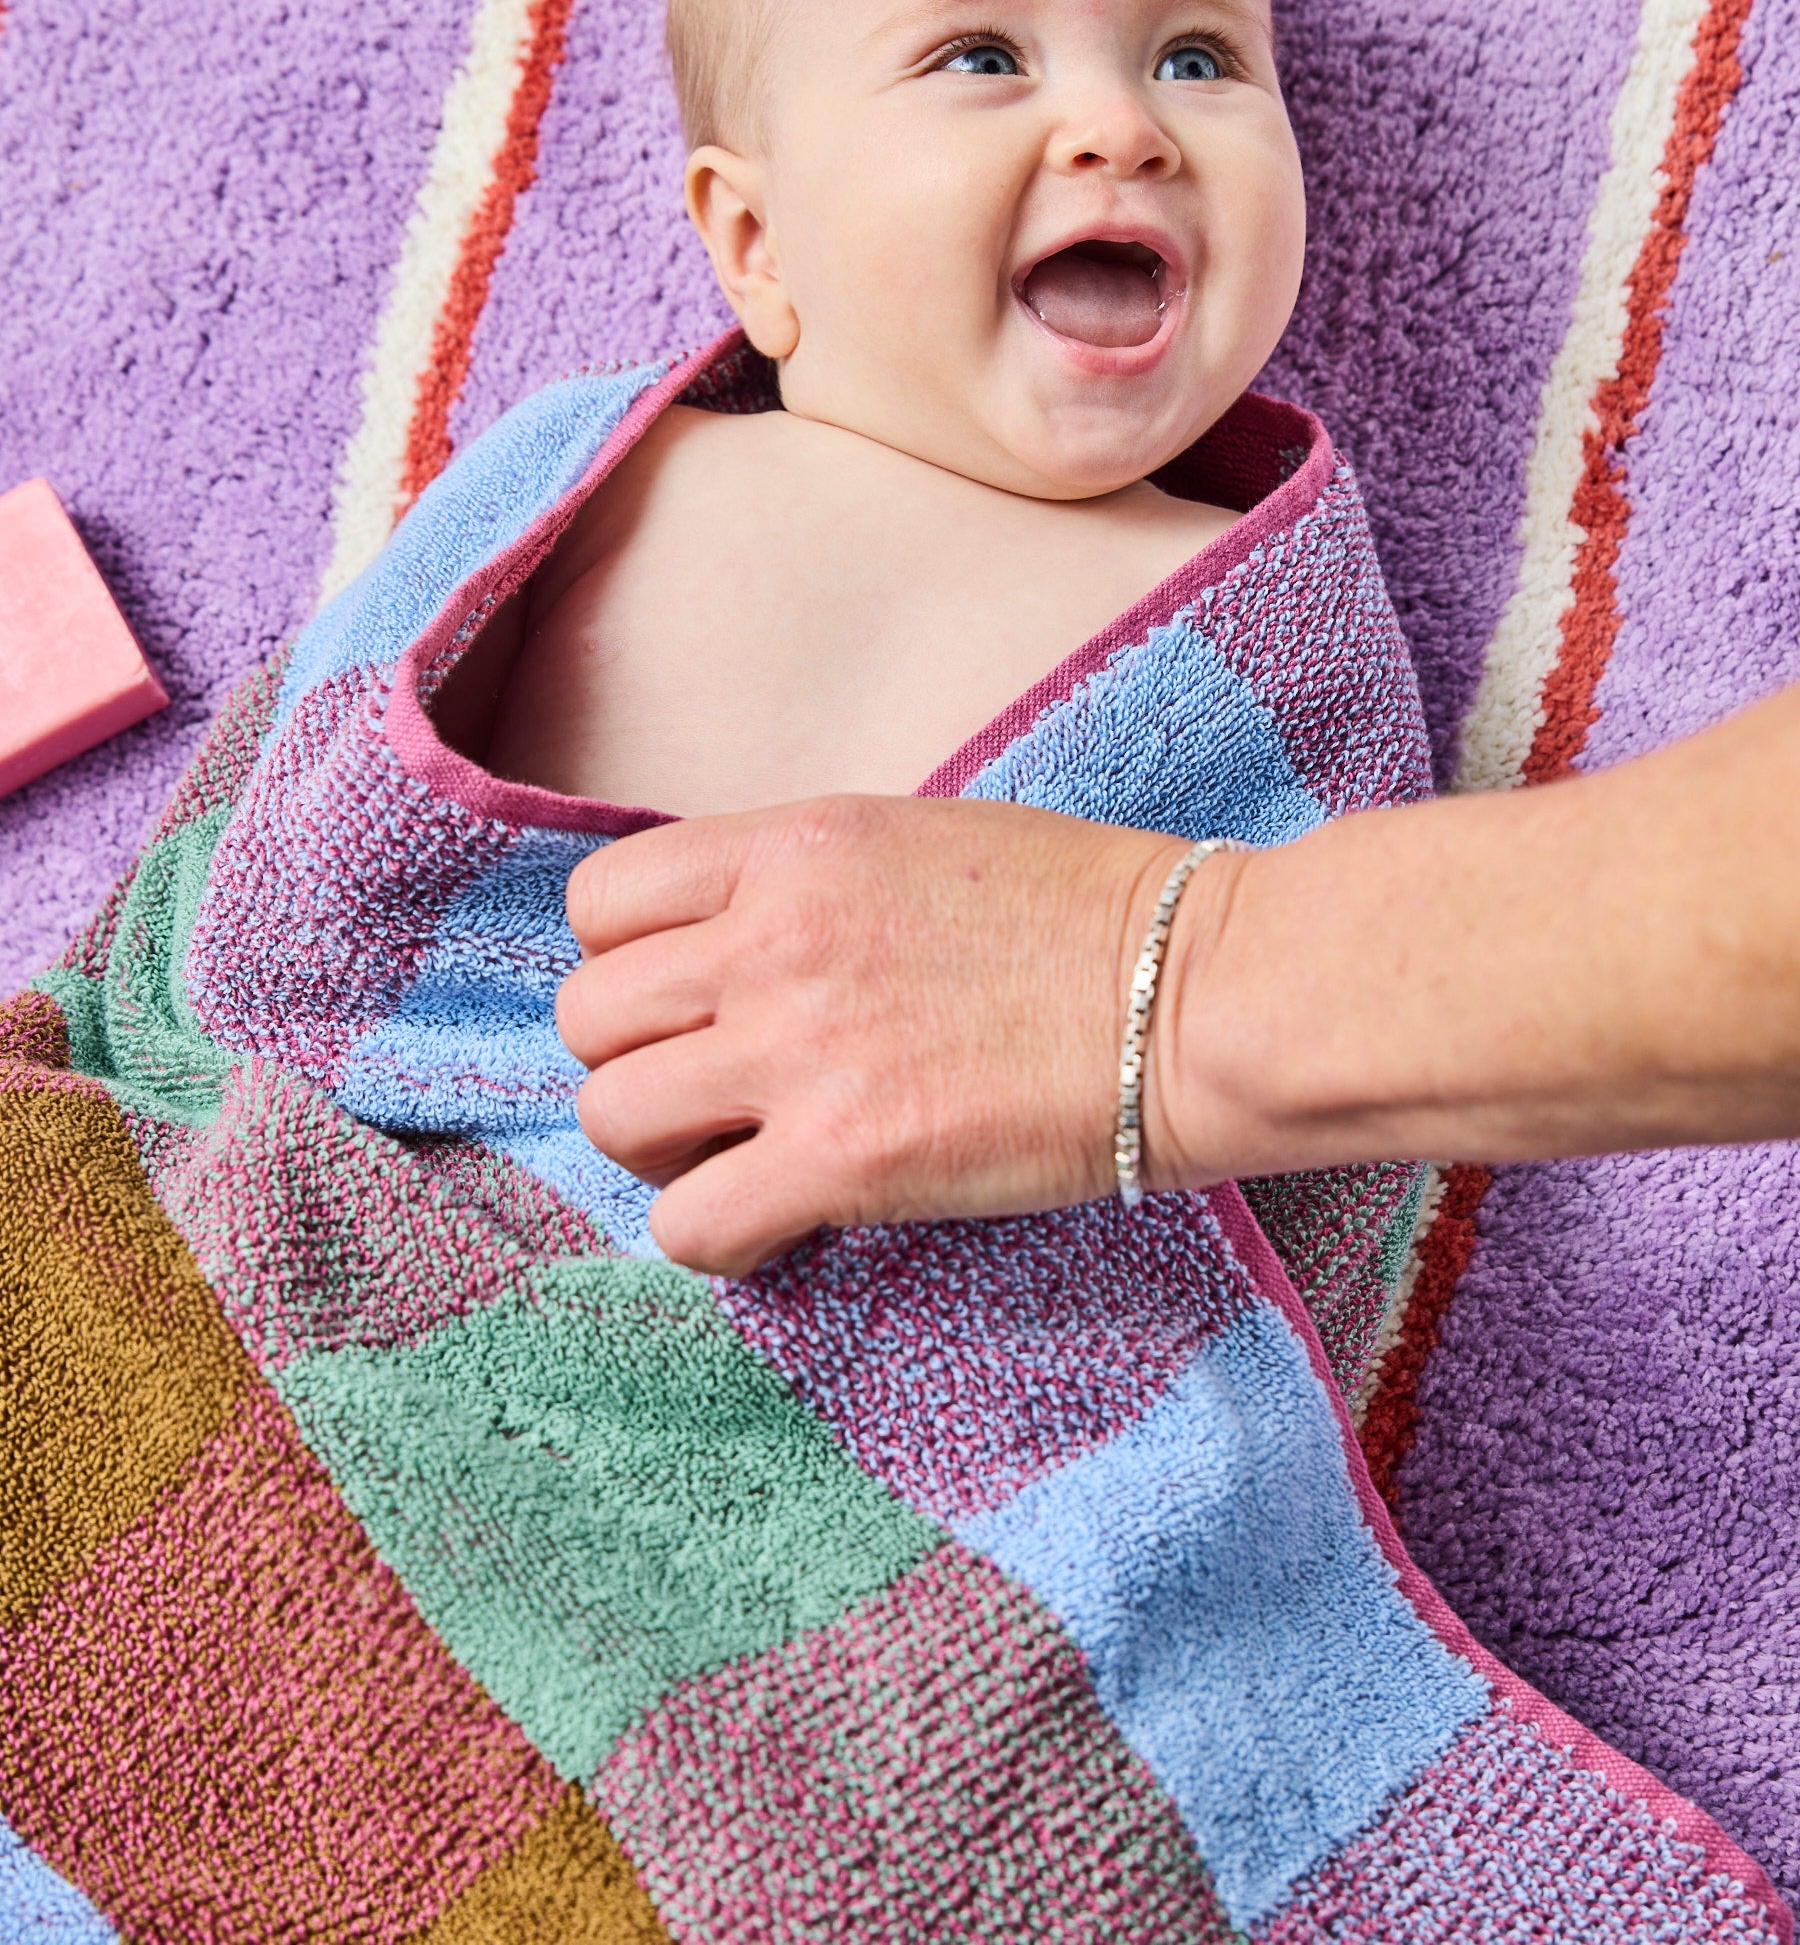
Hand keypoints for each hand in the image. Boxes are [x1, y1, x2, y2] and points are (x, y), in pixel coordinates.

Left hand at [555, 795, 1220, 1272]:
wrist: (1201, 994)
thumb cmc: (1092, 915)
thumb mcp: (921, 842)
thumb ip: (804, 886)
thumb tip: (726, 955)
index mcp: (793, 847)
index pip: (601, 906)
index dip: (629, 966)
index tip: (689, 1001)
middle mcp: (772, 940)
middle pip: (589, 1021)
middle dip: (638, 1063)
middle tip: (719, 1092)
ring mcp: (800, 1051)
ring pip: (612, 1120)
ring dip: (665, 1150)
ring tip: (746, 1156)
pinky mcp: (845, 1160)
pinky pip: (687, 1226)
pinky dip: (717, 1235)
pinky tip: (783, 1219)